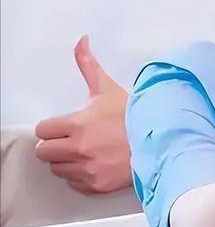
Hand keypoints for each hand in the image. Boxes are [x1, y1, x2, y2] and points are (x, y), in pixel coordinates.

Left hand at [35, 36, 130, 193]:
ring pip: (58, 169)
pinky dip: (81, 176)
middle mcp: (79, 148)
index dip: (52, 128)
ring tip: (86, 152)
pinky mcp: (96, 185)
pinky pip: (74, 183)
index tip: (63, 127)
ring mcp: (87, 169)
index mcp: (78, 124)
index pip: (42, 131)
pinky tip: (95, 164)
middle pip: (44, 152)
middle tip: (72, 140)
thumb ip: (88, 65)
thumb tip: (81, 41)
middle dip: (55, 145)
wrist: (160, 140)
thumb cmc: (134, 116)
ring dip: (67, 161)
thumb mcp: (108, 89)